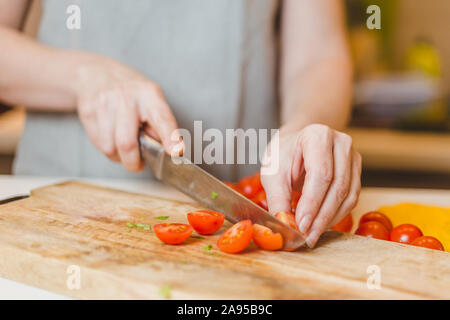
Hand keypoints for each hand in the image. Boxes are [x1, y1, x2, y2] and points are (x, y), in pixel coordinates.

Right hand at [73, 55, 182, 171]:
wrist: (96, 73)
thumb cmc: (131, 92)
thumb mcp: (152, 99)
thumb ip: (159, 124)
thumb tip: (164, 149)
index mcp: (149, 95)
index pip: (162, 120)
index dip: (170, 138)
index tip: (176, 151)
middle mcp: (126, 98)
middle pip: (127, 143)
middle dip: (133, 162)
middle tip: (137, 165)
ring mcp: (104, 104)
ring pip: (110, 148)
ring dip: (118, 156)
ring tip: (123, 145)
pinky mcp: (88, 112)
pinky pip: (98, 144)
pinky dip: (107, 148)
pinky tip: (111, 137)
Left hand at [261, 124, 361, 247]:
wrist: (295, 145)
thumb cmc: (283, 155)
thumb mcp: (272, 172)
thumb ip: (278, 198)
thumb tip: (285, 225)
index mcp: (317, 135)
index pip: (321, 173)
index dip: (312, 202)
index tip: (301, 224)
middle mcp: (340, 143)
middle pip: (337, 186)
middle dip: (321, 216)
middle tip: (307, 236)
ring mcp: (352, 157)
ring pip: (347, 195)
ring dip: (329, 219)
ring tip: (312, 235)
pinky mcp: (356, 172)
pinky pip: (351, 199)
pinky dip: (336, 216)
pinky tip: (321, 225)